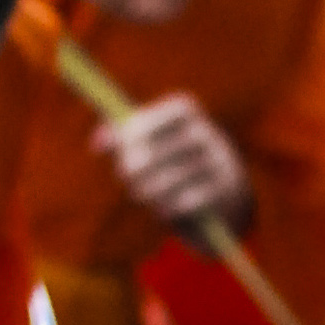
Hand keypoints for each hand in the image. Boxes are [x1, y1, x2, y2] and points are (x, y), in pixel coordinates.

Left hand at [97, 96, 251, 229]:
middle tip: (126, 177)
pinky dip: (171, 207)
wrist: (228, 200)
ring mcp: (220, 164)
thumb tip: (96, 144)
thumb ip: (123, 139)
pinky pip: (189, 201)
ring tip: (142, 194)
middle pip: (164, 148)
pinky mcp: (225, 193)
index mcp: (189, 114)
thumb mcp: (151, 146)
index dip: (143, 128)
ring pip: (173, 178)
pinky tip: (163, 211)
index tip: (124, 146)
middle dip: (138, 165)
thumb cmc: (176, 166)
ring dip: (151, 190)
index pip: (164, 114)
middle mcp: (210, 135)